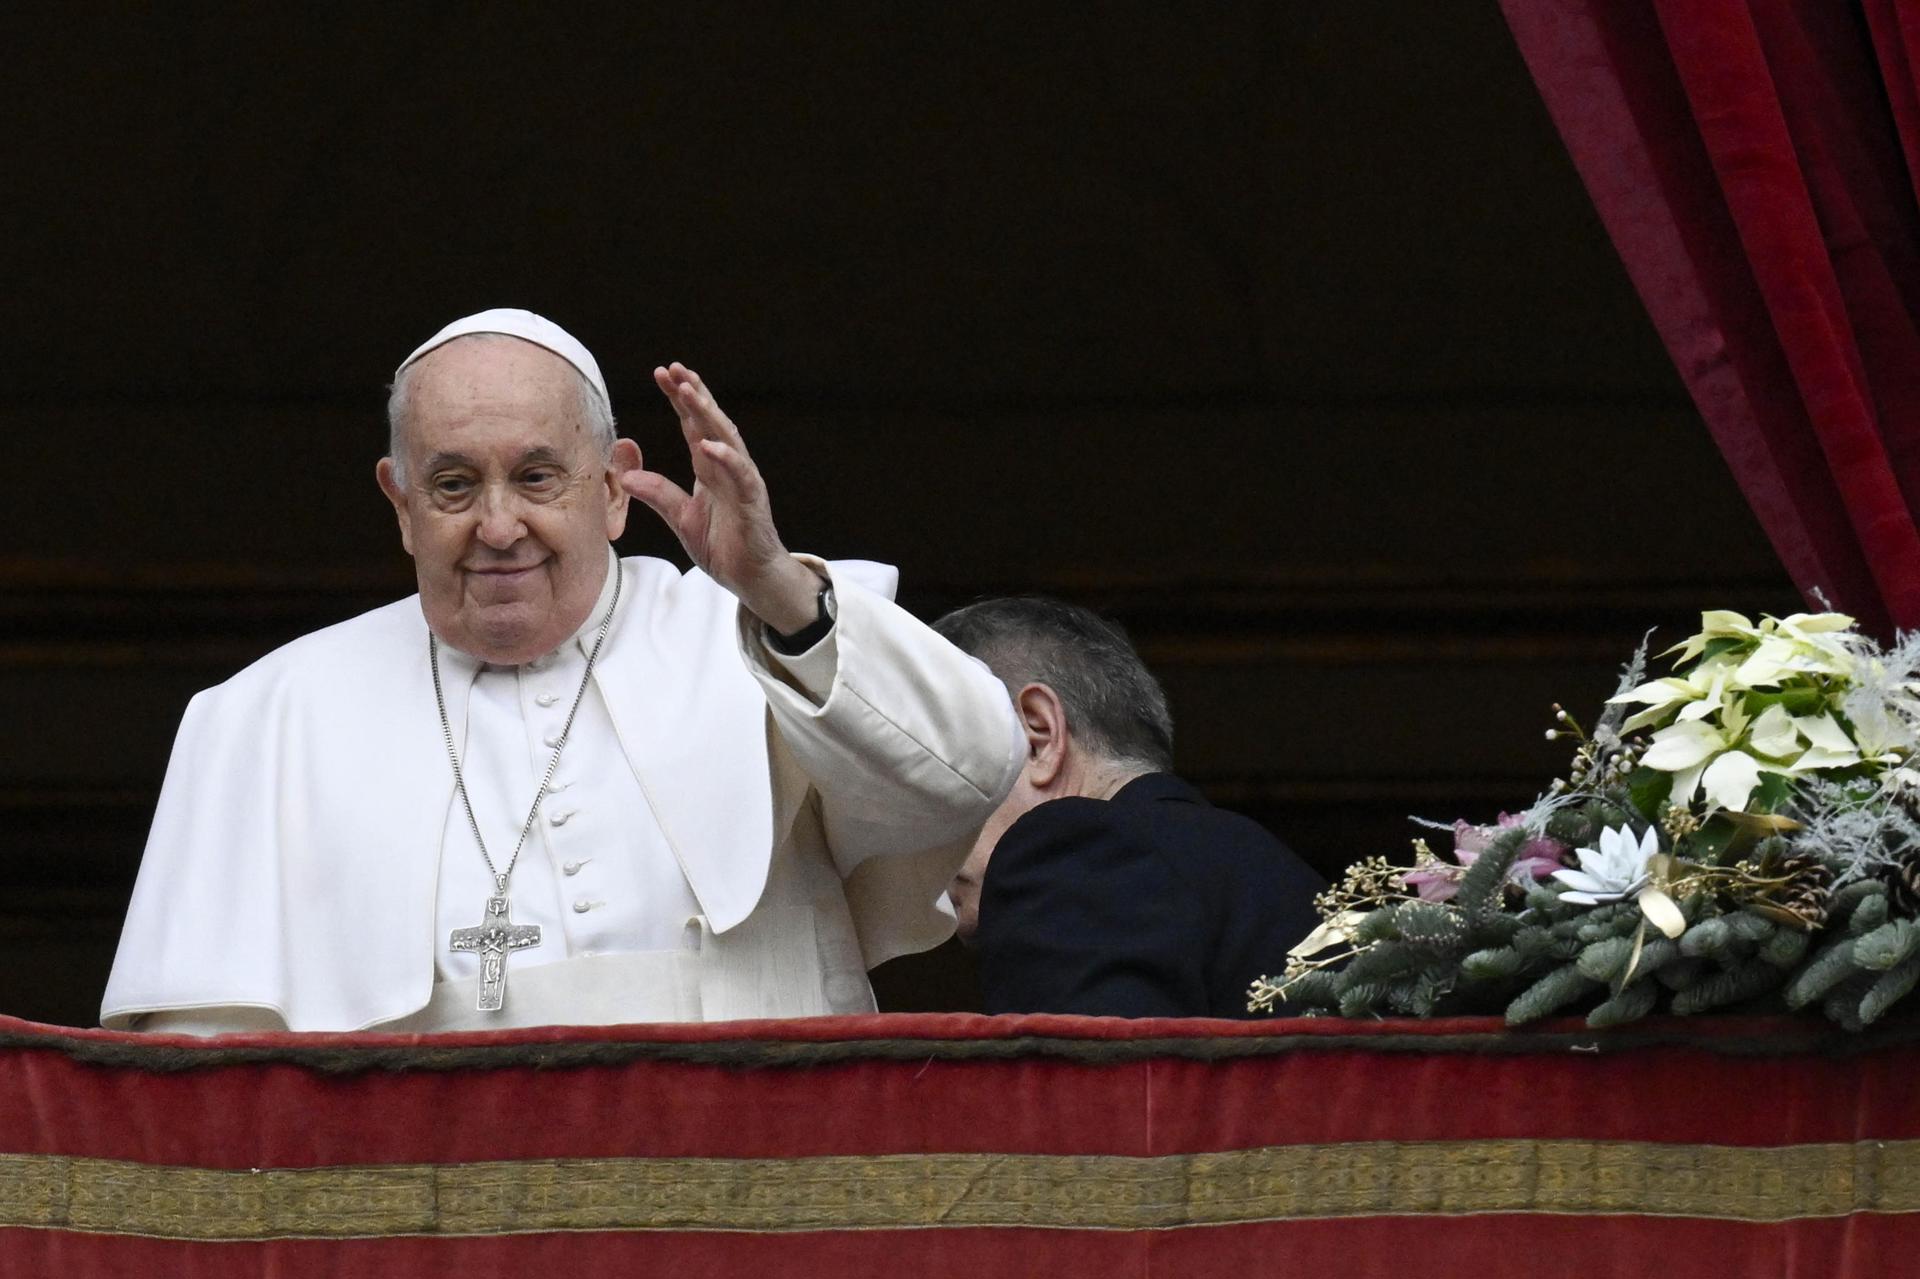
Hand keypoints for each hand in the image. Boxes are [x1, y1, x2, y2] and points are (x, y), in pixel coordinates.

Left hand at [622, 363, 822, 633]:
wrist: (751, 577)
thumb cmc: (723, 546)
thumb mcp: (681, 519)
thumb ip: (658, 495)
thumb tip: (625, 477)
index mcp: (709, 469)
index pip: (693, 425)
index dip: (679, 399)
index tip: (662, 374)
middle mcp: (727, 468)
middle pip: (710, 422)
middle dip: (693, 394)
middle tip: (674, 369)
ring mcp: (742, 482)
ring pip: (727, 439)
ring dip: (708, 414)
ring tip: (690, 392)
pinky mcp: (752, 502)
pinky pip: (741, 475)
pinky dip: (727, 459)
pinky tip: (710, 444)